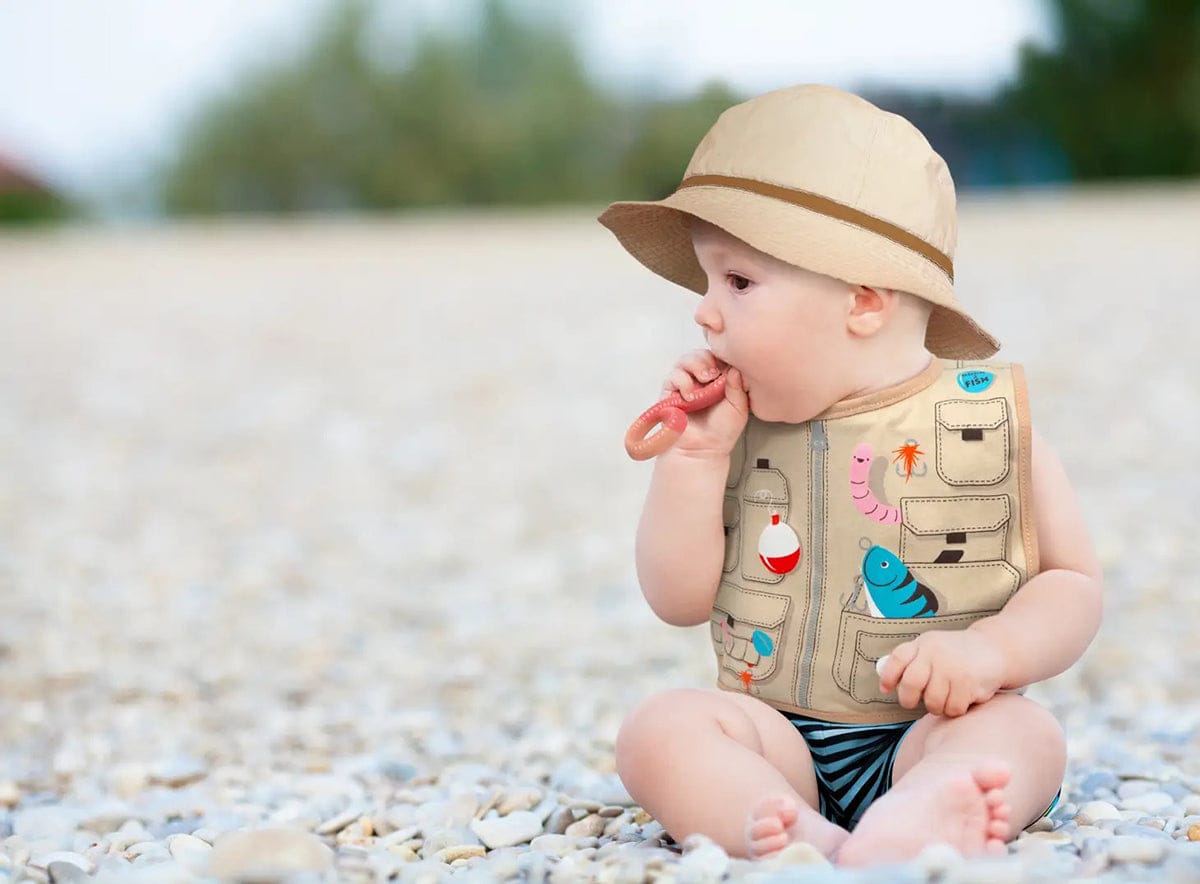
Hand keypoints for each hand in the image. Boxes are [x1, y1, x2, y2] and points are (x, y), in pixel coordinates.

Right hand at [654, 349, 749, 458]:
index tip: (727, 366)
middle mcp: (701, 379)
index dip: (721, 356)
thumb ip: (738, 386)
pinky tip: (691, 396)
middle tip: (712, 373)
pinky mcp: (670, 393)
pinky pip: (673, 376)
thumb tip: (735, 367)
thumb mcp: (739, 407)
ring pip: (685, 360)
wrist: (703, 449)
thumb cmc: (722, 431)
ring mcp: (685, 384)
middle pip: (700, 354)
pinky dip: (682, 382)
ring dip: (694, 365)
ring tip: (703, 379)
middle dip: (706, 359)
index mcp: (719, 380)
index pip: (718, 357)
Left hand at [877, 629, 1006, 716]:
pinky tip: (962, 698)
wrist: (996, 649)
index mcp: (924, 643)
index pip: (897, 658)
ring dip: (937, 707)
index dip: (889, 677)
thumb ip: (913, 661)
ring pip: (933, 701)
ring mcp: (951, 667)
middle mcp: (935, 652)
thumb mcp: (933, 648)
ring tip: (946, 697)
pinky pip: (953, 708)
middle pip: (911, 684)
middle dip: (908, 699)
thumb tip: (886, 683)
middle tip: (914, 703)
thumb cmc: (958, 654)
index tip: (886, 689)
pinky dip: (956, 709)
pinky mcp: (967, 682)